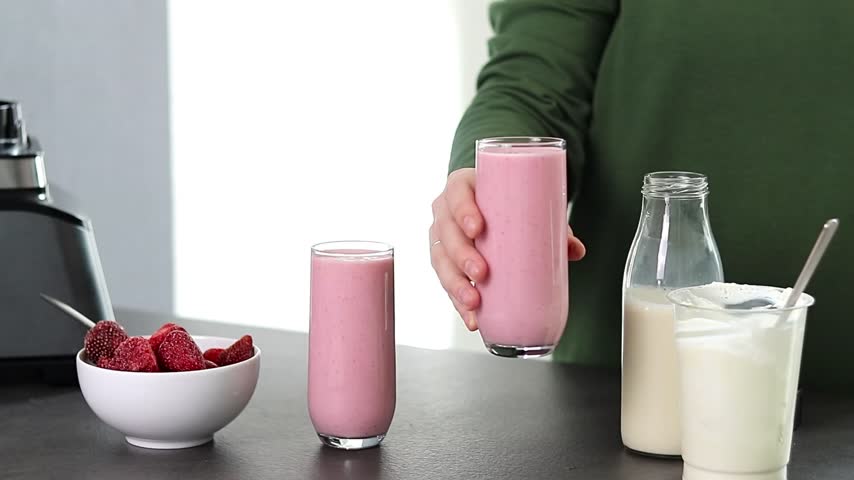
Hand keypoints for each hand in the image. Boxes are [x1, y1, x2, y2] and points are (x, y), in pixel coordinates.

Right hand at [429, 168, 585, 331]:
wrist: (495, 208)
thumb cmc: (508, 202)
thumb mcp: (528, 207)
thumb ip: (553, 226)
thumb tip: (575, 250)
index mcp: (462, 187)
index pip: (456, 193)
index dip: (462, 210)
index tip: (477, 229)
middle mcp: (446, 212)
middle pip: (447, 232)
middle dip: (461, 255)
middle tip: (482, 273)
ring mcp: (443, 238)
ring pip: (441, 261)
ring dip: (456, 284)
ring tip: (474, 302)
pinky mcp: (446, 263)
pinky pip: (447, 283)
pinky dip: (458, 302)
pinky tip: (472, 319)